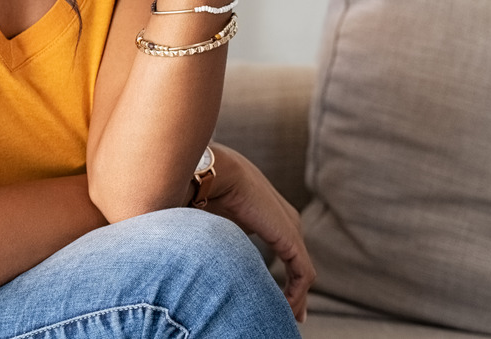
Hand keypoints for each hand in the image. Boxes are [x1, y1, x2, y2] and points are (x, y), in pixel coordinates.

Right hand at [199, 142, 313, 321]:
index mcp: (264, 212)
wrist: (209, 173)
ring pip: (300, 271)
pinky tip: (285, 310)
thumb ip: (209, 238)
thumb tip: (188, 256)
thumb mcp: (206, 220)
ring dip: (295, 297)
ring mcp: (290, 228)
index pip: (281, 245)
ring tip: (288, 317)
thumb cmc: (198, 190)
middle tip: (290, 313)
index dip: (278, 270)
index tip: (270, 294)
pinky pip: (302, 275)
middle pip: (295, 260)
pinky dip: (296, 295)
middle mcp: (283, 219)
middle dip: (294, 289)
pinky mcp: (291, 239)